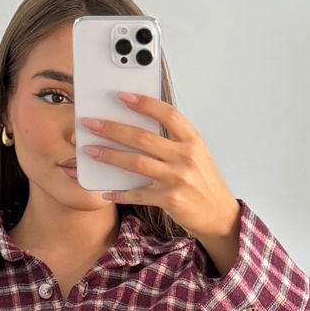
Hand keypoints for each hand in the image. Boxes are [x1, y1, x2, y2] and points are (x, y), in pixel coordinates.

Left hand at [80, 92, 240, 254]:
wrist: (218, 214)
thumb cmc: (203, 181)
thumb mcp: (196, 154)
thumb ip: (174, 139)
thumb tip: (139, 124)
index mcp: (193, 141)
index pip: (167, 114)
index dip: (144, 104)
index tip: (122, 96)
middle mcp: (186, 157)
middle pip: (143, 138)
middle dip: (112, 129)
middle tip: (91, 124)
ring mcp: (178, 179)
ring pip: (136, 163)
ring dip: (110, 156)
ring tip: (91, 151)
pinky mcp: (170, 200)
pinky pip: (138, 194)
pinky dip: (121, 193)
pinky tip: (106, 191)